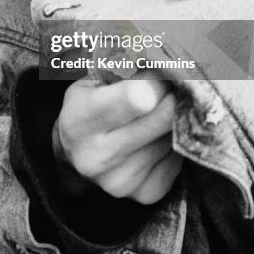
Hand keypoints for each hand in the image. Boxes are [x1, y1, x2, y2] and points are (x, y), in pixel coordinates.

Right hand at [53, 74, 181, 203]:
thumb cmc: (86, 107)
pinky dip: (173, 141)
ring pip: (173, 136)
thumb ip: (124, 70)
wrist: (75, 157)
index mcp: (81, 120)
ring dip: (174, 117)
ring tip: (160, 108)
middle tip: (171, 83)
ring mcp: (123, 180)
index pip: (138, 97)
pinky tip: (158, 134)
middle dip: (173, 94)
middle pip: (163, 117)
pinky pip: (178, 158)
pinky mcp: (145, 193)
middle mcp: (99, 156)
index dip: (157, 80)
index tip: (160, 70)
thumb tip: (165, 61)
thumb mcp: (90, 81)